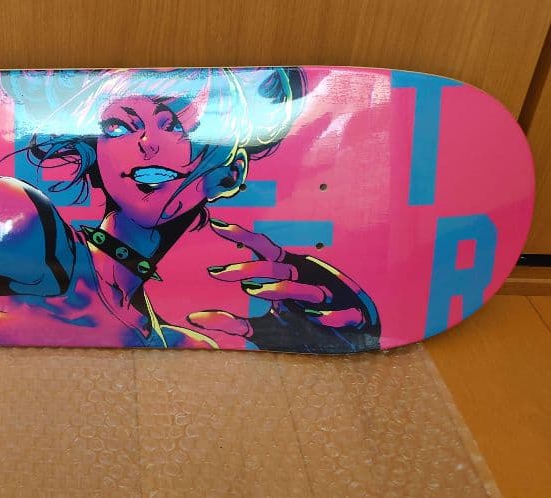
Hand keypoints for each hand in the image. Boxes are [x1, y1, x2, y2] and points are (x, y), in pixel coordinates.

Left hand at [186, 218, 370, 342]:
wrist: (356, 327)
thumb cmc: (303, 321)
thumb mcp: (263, 327)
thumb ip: (231, 324)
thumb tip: (194, 320)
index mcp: (286, 272)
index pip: (261, 249)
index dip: (241, 235)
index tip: (214, 224)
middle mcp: (305, 277)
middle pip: (275, 267)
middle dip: (248, 269)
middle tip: (219, 274)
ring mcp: (328, 294)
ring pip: (305, 288)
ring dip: (282, 289)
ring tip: (256, 292)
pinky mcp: (350, 314)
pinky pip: (340, 314)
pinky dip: (330, 316)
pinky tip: (318, 319)